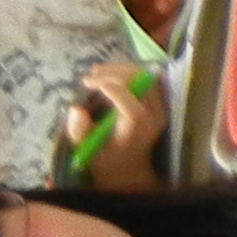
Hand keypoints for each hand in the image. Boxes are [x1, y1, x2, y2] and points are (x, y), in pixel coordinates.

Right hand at [67, 65, 165, 191]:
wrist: (128, 166)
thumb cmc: (105, 159)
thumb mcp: (87, 148)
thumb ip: (80, 130)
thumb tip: (76, 109)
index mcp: (137, 128)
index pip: (129, 101)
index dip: (110, 87)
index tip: (87, 83)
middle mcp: (154, 116)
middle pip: (140, 83)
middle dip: (113, 74)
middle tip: (88, 78)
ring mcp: (160, 108)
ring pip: (145, 77)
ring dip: (120, 70)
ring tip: (96, 72)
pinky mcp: (160, 103)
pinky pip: (148, 80)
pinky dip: (129, 73)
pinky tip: (110, 72)